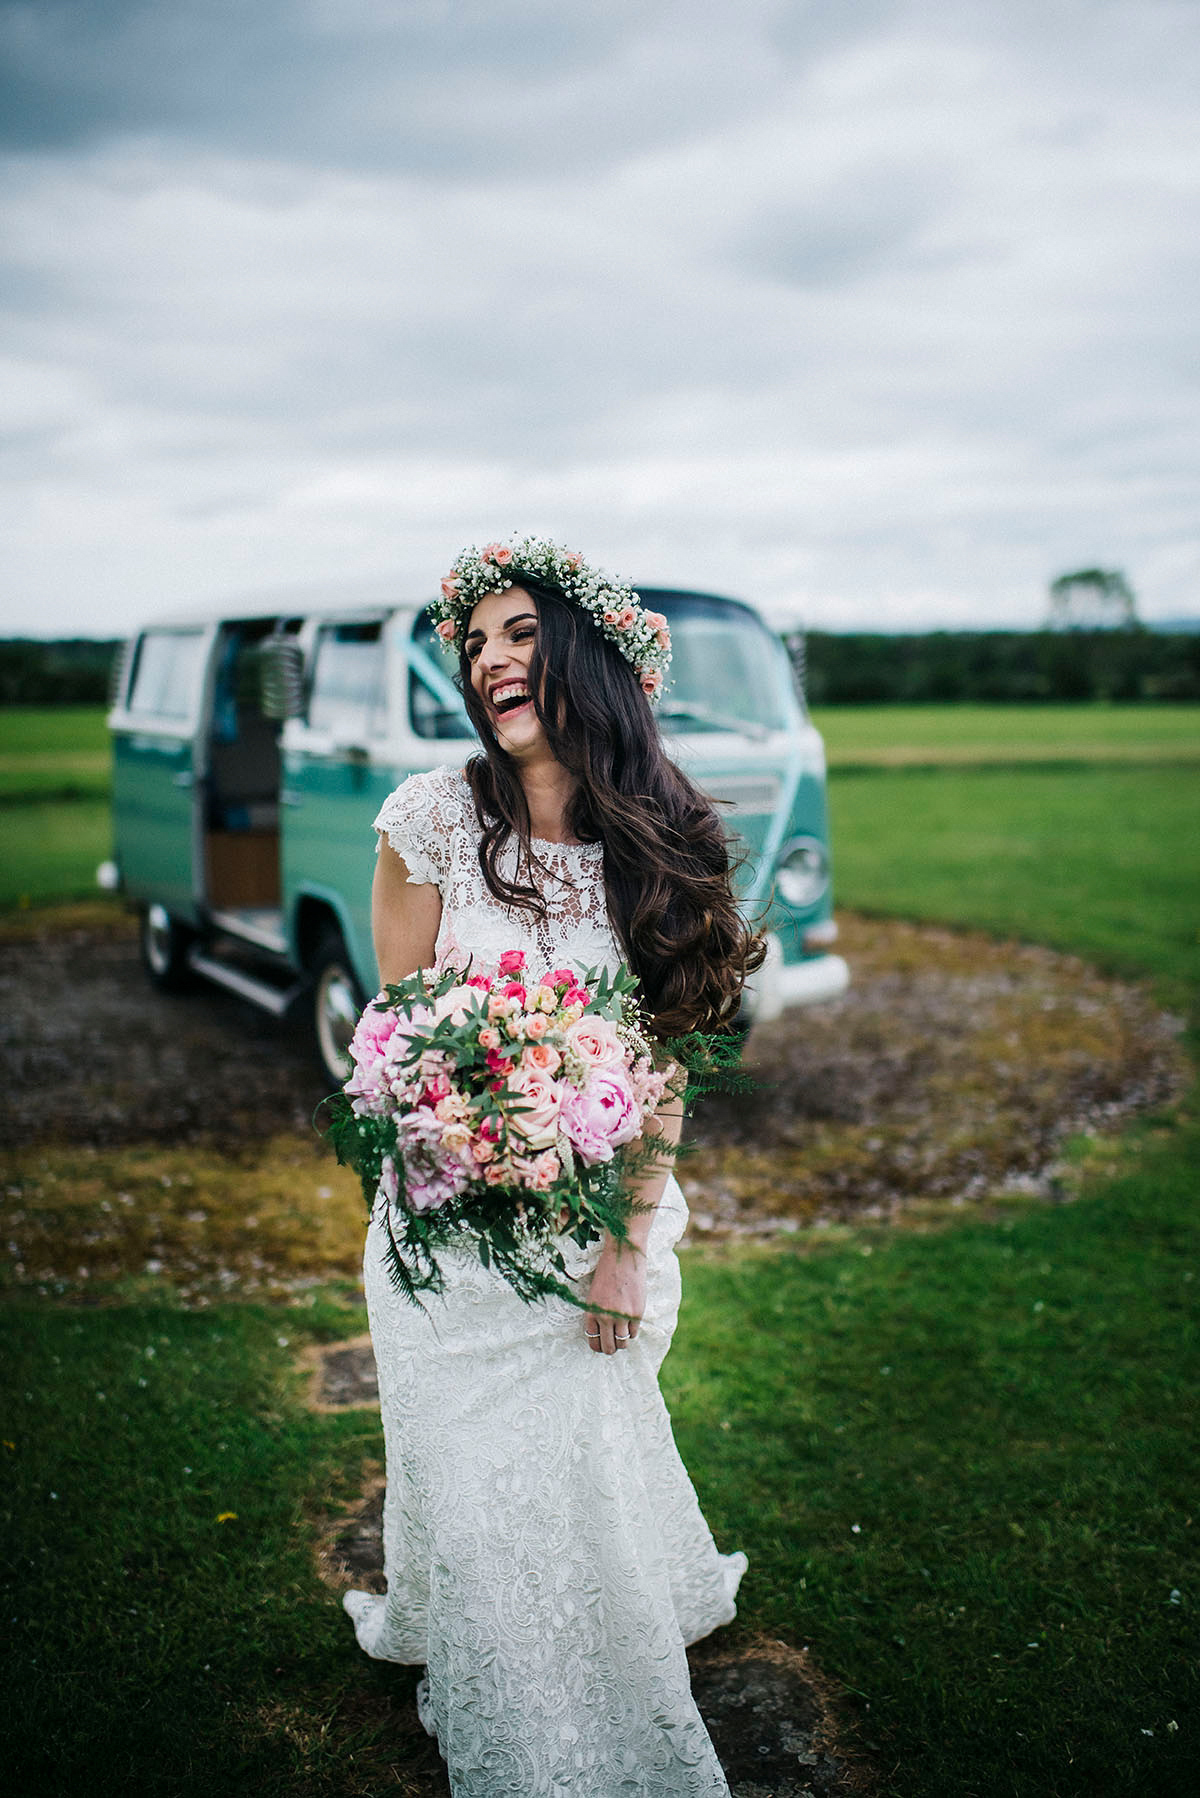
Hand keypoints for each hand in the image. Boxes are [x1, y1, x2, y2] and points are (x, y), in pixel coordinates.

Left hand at [584, 1235, 645, 1355]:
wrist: (623, 1254)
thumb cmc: (608, 1270)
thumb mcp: (595, 1292)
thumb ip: (598, 1311)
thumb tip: (604, 1331)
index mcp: (591, 1311)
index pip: (592, 1341)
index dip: (598, 1346)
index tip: (602, 1344)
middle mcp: (604, 1317)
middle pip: (608, 1347)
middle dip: (610, 1348)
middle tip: (614, 1344)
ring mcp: (621, 1316)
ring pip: (622, 1343)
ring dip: (623, 1342)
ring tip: (623, 1334)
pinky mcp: (636, 1313)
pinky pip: (634, 1332)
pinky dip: (633, 1330)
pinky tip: (631, 1322)